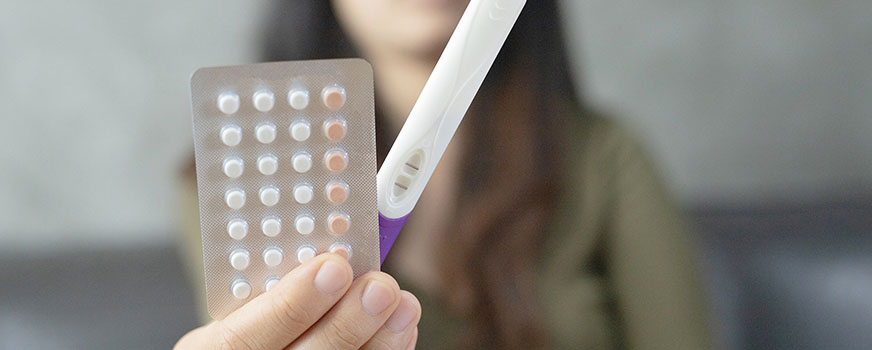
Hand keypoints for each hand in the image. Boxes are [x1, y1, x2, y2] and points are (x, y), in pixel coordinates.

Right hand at [175, 253, 420, 348]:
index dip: (292, 303)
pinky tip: (402, 328)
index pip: (244, 335)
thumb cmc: (247, 325)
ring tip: (404, 303)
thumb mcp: (238, 302)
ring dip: (379, 340)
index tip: (334, 266)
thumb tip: (331, 246)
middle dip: (346, 322)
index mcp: (213, 348)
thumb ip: (271, 280)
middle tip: (380, 287)